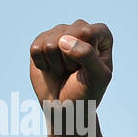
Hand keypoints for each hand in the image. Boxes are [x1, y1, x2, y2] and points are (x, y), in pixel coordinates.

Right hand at [29, 20, 112, 136]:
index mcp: (101, 35)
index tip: (88, 66)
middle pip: (68, 34)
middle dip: (70, 59)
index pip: (88, 31)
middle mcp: (80, 29)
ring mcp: (59, 33)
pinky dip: (42, 64)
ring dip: (56, 63)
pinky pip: (36, 48)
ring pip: (51, 42)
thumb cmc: (86, 93)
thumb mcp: (97, 78)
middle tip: (75, 71)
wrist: (65, 107)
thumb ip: (87, 56)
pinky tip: (50, 69)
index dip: (84, 52)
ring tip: (63, 70)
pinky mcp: (41, 41)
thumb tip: (64, 40)